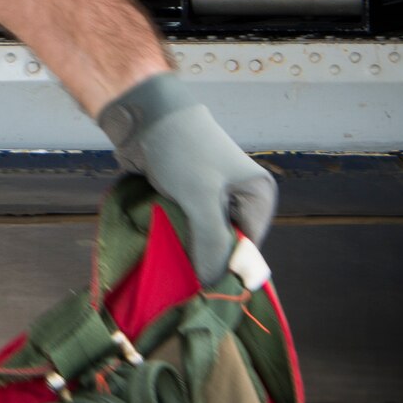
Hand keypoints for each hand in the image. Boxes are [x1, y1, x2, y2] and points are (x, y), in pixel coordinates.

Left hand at [97, 71, 276, 283]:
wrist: (144, 116)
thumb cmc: (182, 151)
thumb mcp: (203, 199)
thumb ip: (212, 244)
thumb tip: (213, 284)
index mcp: (257, 196)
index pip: (248, 249)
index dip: (225, 268)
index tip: (200, 286)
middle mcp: (239, 197)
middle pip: (224, 245)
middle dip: (203, 258)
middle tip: (181, 275)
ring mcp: (210, 197)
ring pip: (200, 237)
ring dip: (185, 247)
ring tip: (167, 259)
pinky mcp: (185, 196)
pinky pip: (184, 226)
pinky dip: (173, 233)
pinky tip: (159, 243)